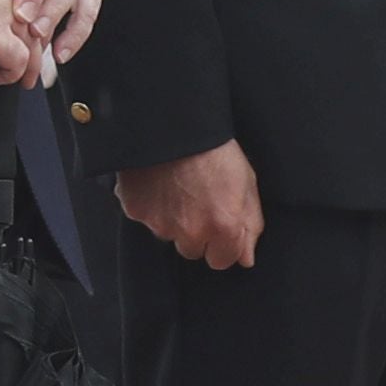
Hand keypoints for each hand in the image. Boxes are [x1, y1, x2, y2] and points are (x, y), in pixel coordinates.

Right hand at [0, 0, 41, 81]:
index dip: (31, 20)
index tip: (24, 33)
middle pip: (38, 21)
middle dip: (36, 47)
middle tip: (30, 64)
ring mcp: (6, 8)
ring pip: (33, 45)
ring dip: (27, 67)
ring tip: (17, 78)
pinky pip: (17, 62)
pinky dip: (10, 75)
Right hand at [116, 141, 265, 271]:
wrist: (175, 124)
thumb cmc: (215, 149)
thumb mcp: (247, 183)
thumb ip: (250, 226)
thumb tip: (246, 258)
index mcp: (223, 228)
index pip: (221, 261)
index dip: (221, 243)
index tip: (218, 224)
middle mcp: (191, 233)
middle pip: (192, 250)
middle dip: (195, 232)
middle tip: (197, 200)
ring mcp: (160, 224)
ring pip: (167, 234)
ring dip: (172, 219)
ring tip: (177, 187)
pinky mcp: (136, 211)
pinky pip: (144, 216)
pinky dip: (150, 203)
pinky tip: (158, 182)